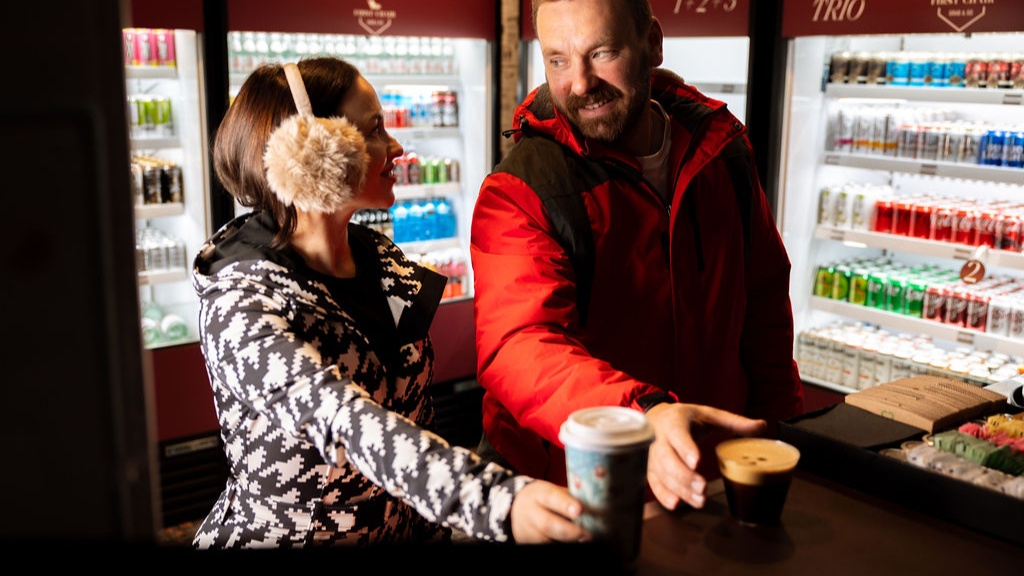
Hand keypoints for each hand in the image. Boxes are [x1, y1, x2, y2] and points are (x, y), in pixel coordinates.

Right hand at [510, 480, 591, 543]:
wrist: (515, 508)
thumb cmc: (542, 499)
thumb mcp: (551, 491)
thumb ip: (569, 498)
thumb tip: (595, 506)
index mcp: (539, 495)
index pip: (552, 498)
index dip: (565, 504)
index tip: (579, 510)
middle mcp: (531, 513)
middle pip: (548, 524)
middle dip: (569, 532)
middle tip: (587, 535)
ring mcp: (528, 531)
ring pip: (547, 541)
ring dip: (567, 542)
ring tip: (583, 540)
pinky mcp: (529, 543)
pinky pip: (547, 546)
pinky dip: (561, 545)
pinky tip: (572, 543)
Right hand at [644, 403, 766, 510]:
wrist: (657, 418)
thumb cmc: (686, 417)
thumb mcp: (709, 414)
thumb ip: (735, 422)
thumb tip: (763, 426)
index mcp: (674, 420)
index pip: (677, 434)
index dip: (685, 448)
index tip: (696, 462)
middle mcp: (659, 438)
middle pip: (666, 458)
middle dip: (683, 475)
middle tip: (702, 487)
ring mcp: (652, 455)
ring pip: (661, 473)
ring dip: (679, 489)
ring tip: (699, 499)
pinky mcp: (650, 468)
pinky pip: (654, 483)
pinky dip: (663, 495)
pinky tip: (677, 503)